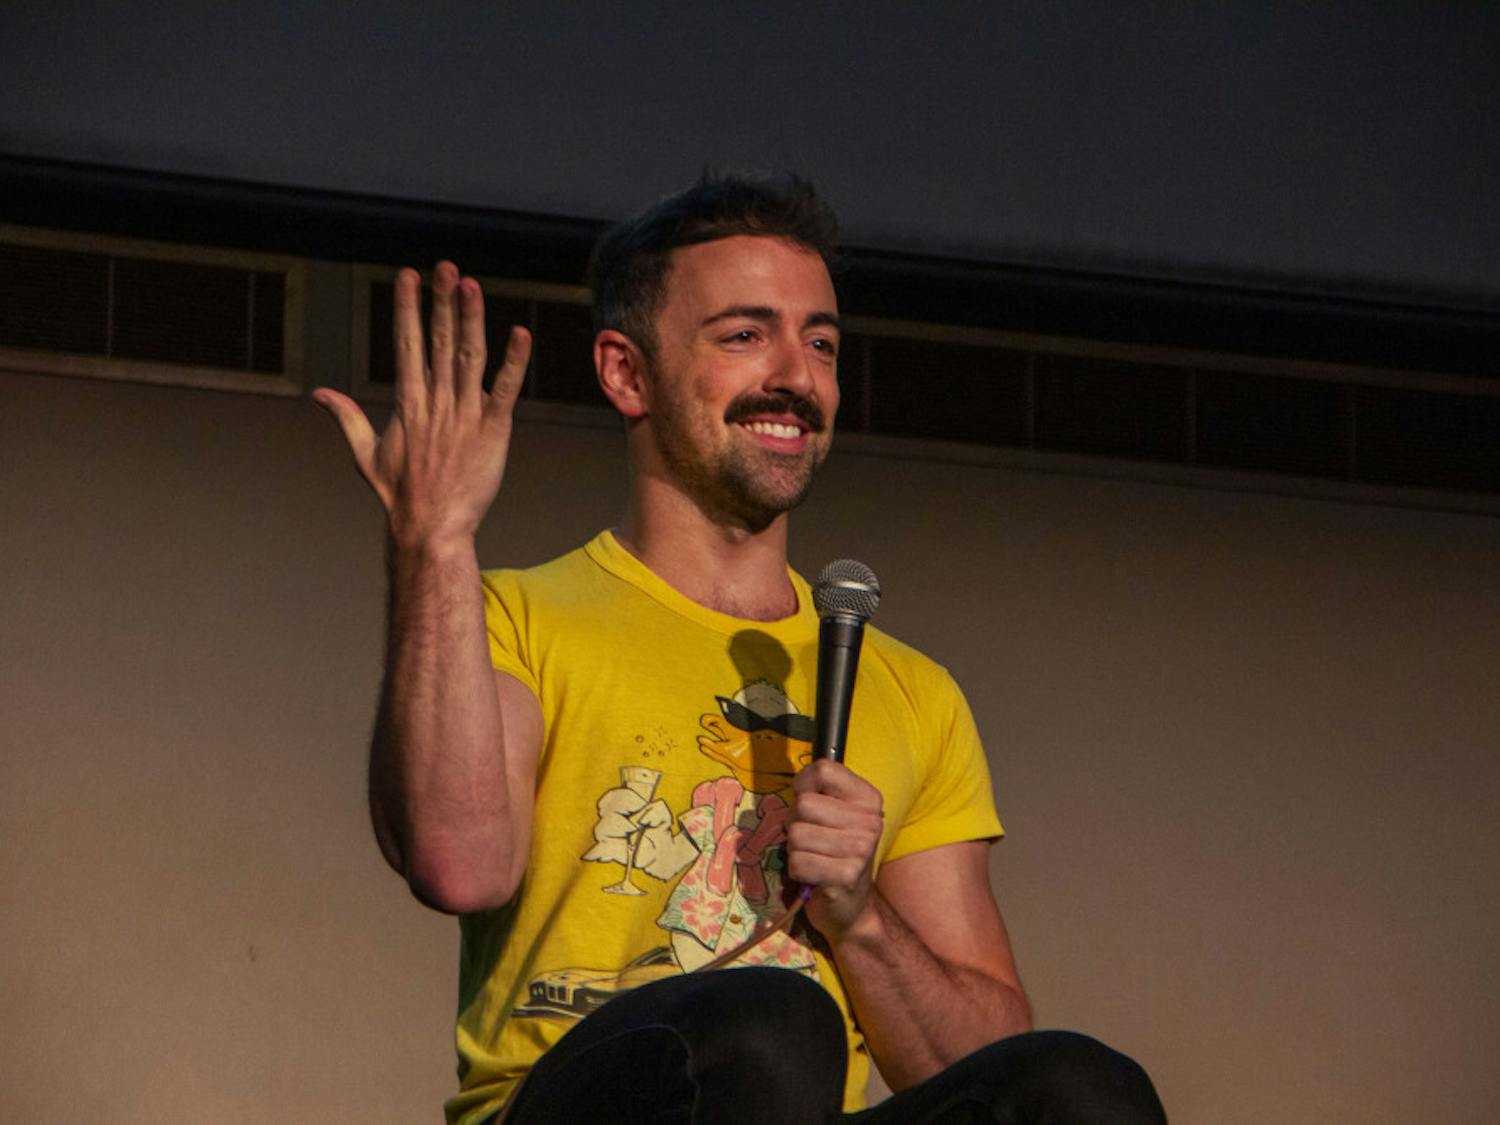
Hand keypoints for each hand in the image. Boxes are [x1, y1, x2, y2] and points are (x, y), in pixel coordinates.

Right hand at [313, 262, 531, 546]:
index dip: (408, 308)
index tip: (408, 276)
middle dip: (441, 301)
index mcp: (408, 403)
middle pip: (438, 341)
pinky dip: (514, 362)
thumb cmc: (399, 495)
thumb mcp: (365, 454)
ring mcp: (465, 415)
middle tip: (445, 266)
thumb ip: (348, 418)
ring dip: (471, 319)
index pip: (406, 344)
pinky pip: (506, 390)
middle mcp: (435, 402)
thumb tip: (321, 394)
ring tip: (472, 285)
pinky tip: (520, 333)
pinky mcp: (492, 430)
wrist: (431, 528)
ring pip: (469, 357)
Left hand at [787, 760, 884, 940]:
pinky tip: (815, 874)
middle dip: (796, 823)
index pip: (823, 770)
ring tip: (814, 856)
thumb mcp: (833, 813)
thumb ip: (817, 791)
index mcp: (868, 798)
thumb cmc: (835, 851)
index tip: (811, 804)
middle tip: (811, 838)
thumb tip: (797, 783)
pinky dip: (798, 871)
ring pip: (796, 834)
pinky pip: (797, 862)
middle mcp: (870, 821)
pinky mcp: (845, 876)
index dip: (804, 785)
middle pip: (803, 804)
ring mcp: (860, 849)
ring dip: (796, 849)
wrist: (852, 906)